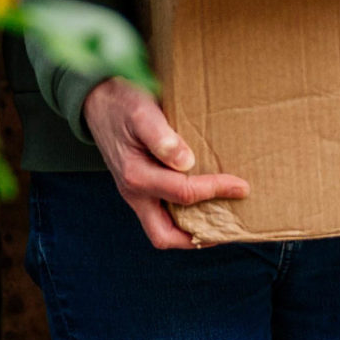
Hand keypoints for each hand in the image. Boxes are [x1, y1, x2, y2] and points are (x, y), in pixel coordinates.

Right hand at [83, 77, 247, 248]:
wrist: (98, 101)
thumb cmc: (123, 104)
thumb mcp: (142, 113)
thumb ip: (161, 137)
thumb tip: (186, 162)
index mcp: (136, 175)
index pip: (183, 193)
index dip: (215, 191)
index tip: (241, 186)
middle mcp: (134, 192)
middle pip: (164, 236)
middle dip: (198, 237)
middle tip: (228, 227)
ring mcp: (135, 193)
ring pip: (162, 229)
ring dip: (191, 231)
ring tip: (220, 220)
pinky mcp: (140, 189)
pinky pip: (162, 213)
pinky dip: (183, 216)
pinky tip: (203, 205)